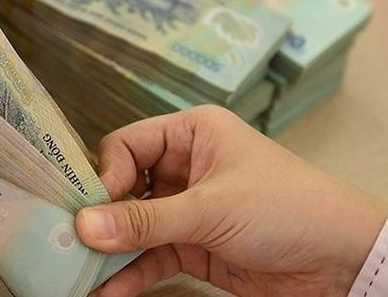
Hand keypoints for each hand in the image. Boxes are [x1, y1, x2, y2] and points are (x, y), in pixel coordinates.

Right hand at [76, 106, 387, 295]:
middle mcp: (184, 167)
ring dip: (111, 250)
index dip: (106, 173)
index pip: (128, 145)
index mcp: (191, 134)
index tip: (90, 207)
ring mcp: (187, 209)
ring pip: (135, 226)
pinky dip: (131, 273)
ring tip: (80, 272)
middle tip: (72, 241)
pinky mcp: (193, 246)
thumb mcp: (211, 209)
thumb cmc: (285, 208)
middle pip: (125, 187)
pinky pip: (152, 256)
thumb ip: (145, 221)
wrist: (341, 262)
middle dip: (102, 216)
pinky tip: (109, 290)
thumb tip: (84, 225)